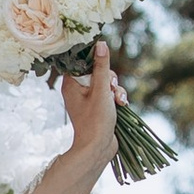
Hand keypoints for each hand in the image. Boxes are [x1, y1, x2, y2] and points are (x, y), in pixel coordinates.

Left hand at [58, 40, 118, 179]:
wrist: (98, 149)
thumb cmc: (95, 120)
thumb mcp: (101, 90)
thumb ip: (102, 67)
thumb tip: (100, 43)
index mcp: (71, 84)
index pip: (81, 62)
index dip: (95, 61)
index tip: (104, 67)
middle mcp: (78, 90)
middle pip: (97, 71)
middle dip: (110, 79)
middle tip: (111, 88)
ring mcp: (89, 99)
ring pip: (106, 83)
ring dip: (116, 89)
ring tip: (119, 101)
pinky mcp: (99, 107)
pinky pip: (109, 94)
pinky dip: (116, 97)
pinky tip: (122, 105)